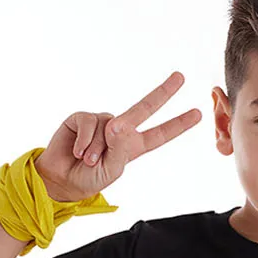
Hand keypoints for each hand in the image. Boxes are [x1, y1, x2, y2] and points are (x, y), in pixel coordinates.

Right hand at [35, 71, 201, 202]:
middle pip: (144, 108)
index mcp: (132, 146)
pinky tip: (78, 152)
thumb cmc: (89, 178)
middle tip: (181, 77)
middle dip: (163, 92)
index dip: (177, 125)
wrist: (60, 180)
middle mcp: (119, 130)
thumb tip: (117, 124)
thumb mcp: (111, 170)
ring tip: (88, 161)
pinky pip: (88, 123)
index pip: (159, 134)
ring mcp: (101, 122)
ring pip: (106, 126)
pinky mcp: (82, 118)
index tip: (197, 114)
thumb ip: (119, 148)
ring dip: (96, 148)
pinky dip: (84, 140)